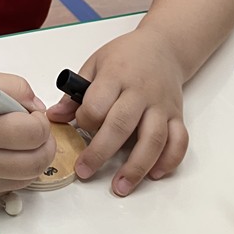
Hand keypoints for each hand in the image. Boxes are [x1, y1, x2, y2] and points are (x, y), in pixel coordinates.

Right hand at [0, 70, 55, 202]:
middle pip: (37, 160)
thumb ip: (17, 88)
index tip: (31, 115)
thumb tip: (39, 111)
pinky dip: (15, 172)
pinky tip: (3, 157)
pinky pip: (11, 187)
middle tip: (35, 132)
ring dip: (33, 159)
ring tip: (20, 144)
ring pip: (29, 177)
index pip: (34, 132)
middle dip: (45, 143)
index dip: (40, 121)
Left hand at [47, 29, 187, 194]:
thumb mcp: (95, 64)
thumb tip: (54, 117)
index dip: (84, 120)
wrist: (163, 46)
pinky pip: (179, 141)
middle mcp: (140, 92)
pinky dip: (170, 160)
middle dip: (101, 153)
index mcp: (116, 75)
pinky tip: (155, 174)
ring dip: (137, 167)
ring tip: (121, 187)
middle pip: (121, 125)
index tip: (78, 125)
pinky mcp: (177, 115)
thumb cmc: (126, 56)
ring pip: (153, 139)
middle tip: (85, 171)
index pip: (97, 104)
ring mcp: (161, 105)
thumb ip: (74, 93)